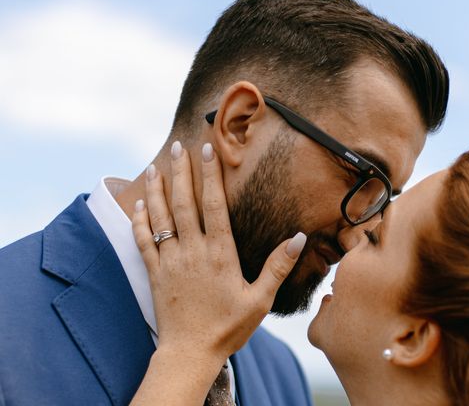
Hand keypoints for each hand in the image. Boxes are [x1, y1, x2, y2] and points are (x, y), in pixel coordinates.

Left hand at [132, 141, 305, 364]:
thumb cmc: (228, 327)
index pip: (214, 205)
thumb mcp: (260, 299)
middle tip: (178, 146)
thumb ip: (278, 267)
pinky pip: (143, 242)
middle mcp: (193, 251)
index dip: (209, 175)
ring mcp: (171, 261)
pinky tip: (138, 205)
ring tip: (154, 166)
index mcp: (220, 253)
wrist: (190, 353)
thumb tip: (299, 238)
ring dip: (157, 190)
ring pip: (161, 218)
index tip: (207, 151)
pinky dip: (139, 222)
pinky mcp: (155, 274)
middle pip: (184, 203)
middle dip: (181, 172)